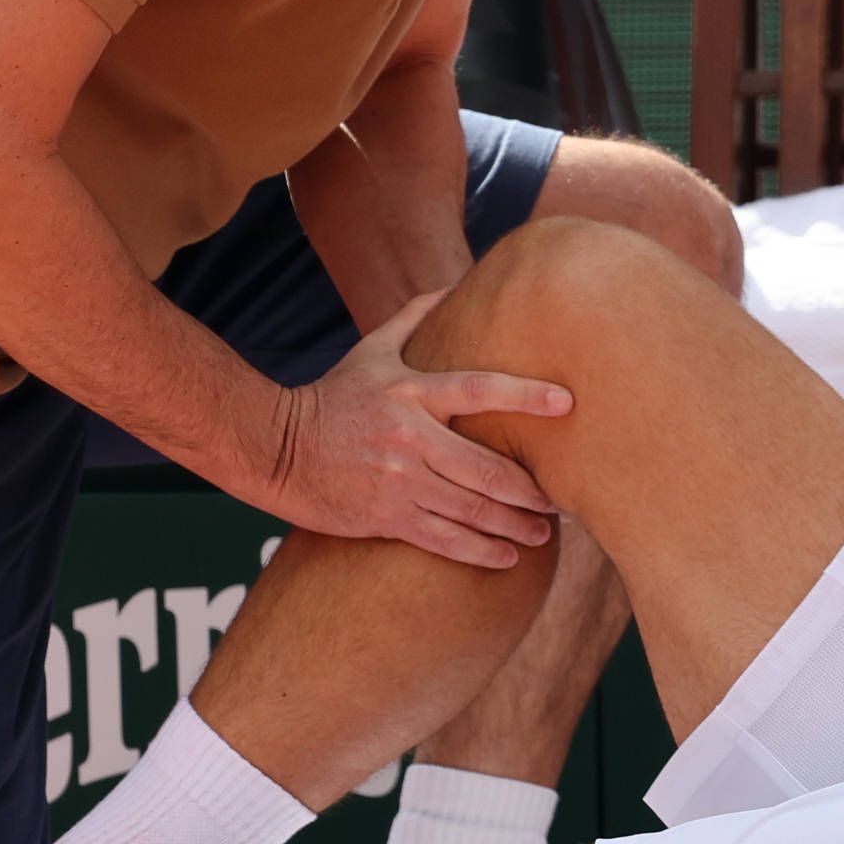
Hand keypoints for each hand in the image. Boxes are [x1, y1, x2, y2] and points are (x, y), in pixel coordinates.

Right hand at [260, 290, 572, 562]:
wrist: (275, 449)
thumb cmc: (332, 397)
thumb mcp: (370, 352)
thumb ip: (412, 318)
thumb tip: (453, 286)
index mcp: (411, 391)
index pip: (479, 389)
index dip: (526, 394)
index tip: (567, 404)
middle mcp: (409, 436)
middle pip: (486, 469)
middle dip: (532, 491)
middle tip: (562, 503)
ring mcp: (398, 481)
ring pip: (471, 510)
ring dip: (515, 527)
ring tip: (543, 534)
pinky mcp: (385, 517)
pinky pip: (444, 539)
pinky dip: (481, 552)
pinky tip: (507, 558)